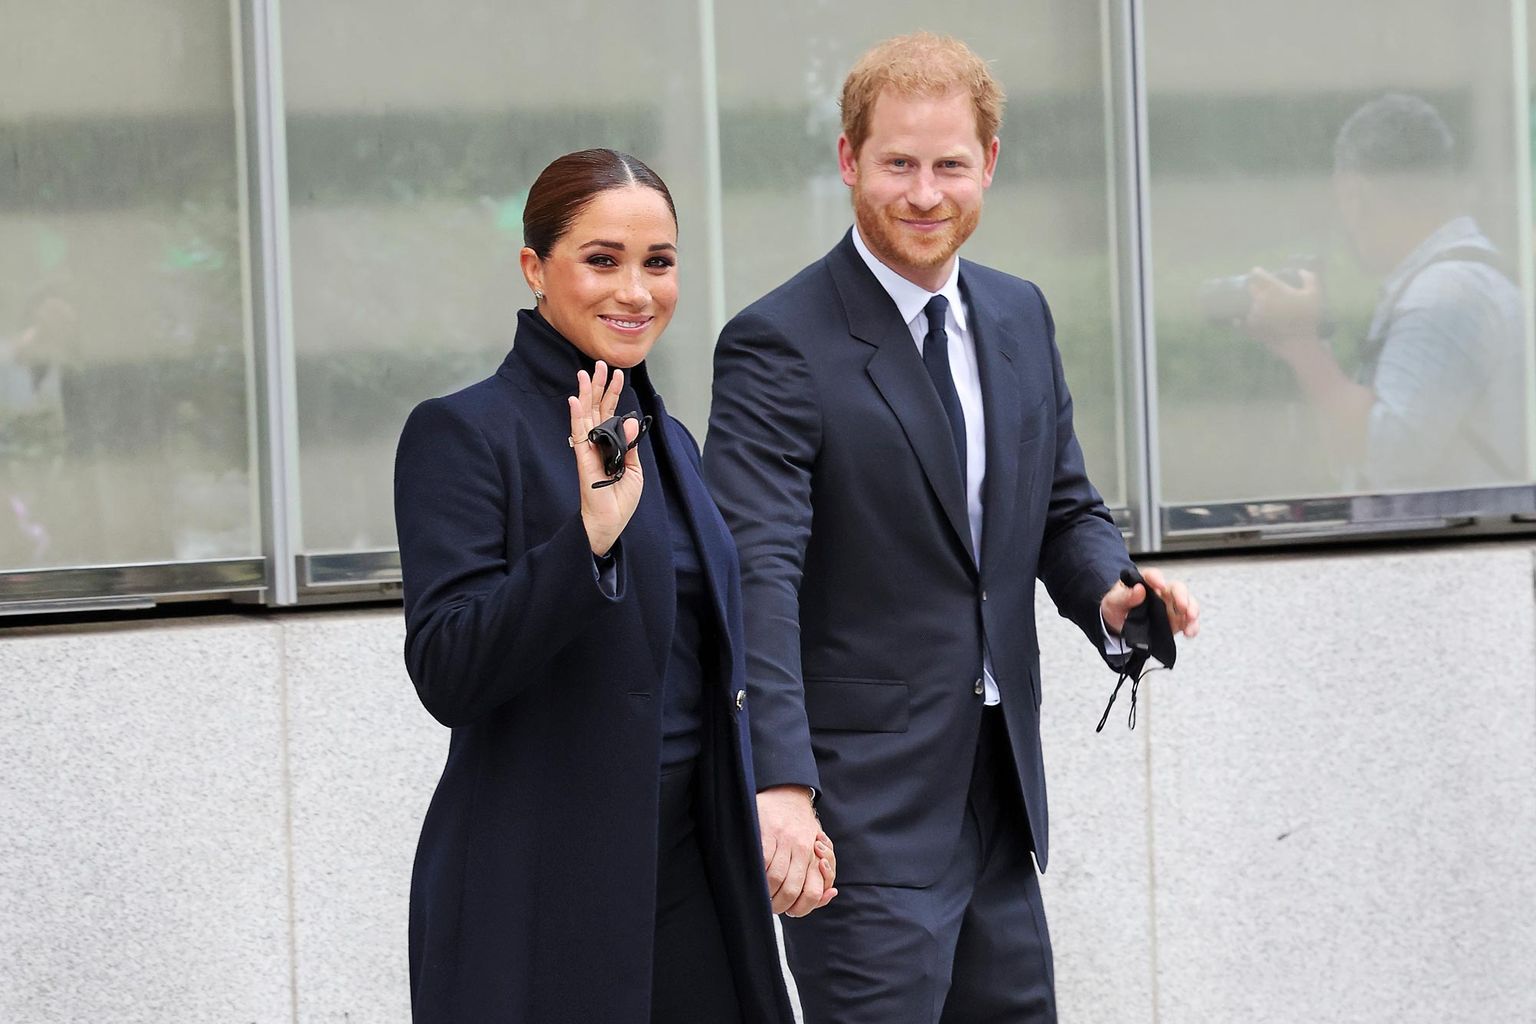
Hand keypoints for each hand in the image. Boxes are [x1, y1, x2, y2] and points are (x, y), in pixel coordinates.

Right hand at [567, 361, 642, 555]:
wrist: (610, 522)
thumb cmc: (620, 499)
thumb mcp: (634, 469)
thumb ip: (630, 444)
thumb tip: (629, 419)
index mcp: (611, 445)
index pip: (611, 413)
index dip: (614, 393)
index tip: (618, 374)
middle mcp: (597, 443)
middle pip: (597, 408)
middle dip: (599, 385)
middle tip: (600, 364)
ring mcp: (589, 450)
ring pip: (586, 415)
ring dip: (586, 394)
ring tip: (586, 373)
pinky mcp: (583, 459)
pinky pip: (578, 435)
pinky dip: (577, 417)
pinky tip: (575, 400)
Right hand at [756, 785, 837, 916]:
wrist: (788, 793)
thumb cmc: (801, 827)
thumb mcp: (819, 848)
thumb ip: (823, 874)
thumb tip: (830, 893)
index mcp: (816, 855)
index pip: (813, 892)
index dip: (800, 908)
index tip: (790, 910)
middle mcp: (802, 848)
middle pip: (791, 890)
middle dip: (779, 905)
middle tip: (771, 906)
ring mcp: (784, 840)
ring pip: (776, 878)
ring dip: (766, 893)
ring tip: (762, 894)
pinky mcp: (767, 832)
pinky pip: (762, 860)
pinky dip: (757, 873)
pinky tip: (755, 876)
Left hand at [1100, 566, 1199, 637]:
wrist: (1118, 627)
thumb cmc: (1116, 608)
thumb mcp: (1113, 602)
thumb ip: (1124, 596)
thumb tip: (1139, 589)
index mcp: (1144, 583)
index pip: (1152, 576)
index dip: (1156, 578)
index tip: (1159, 584)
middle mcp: (1160, 592)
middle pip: (1177, 588)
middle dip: (1182, 596)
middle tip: (1182, 607)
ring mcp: (1170, 607)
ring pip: (1187, 603)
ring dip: (1192, 610)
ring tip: (1190, 619)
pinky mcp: (1175, 621)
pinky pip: (1188, 621)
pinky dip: (1192, 626)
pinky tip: (1190, 632)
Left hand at [1244, 266, 1324, 362]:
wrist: (1299, 342)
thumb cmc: (1308, 317)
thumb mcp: (1315, 294)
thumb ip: (1310, 278)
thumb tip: (1301, 271)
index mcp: (1274, 289)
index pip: (1258, 275)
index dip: (1257, 272)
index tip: (1257, 272)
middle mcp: (1261, 299)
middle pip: (1250, 287)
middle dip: (1253, 286)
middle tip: (1258, 288)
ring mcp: (1253, 314)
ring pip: (1246, 303)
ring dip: (1250, 302)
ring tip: (1256, 304)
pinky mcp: (1250, 327)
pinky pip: (1240, 320)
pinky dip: (1241, 319)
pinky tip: (1242, 318)